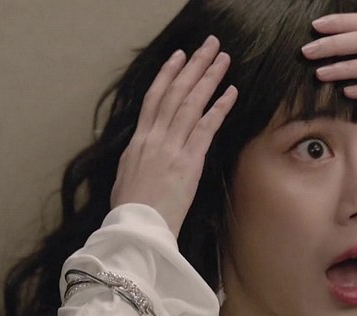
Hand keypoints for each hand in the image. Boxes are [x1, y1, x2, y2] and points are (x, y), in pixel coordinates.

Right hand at [111, 35, 237, 236]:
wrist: (136, 228)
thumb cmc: (131, 211)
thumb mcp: (126, 176)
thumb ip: (137, 157)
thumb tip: (142, 148)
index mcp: (138, 141)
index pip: (154, 98)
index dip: (168, 75)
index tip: (179, 57)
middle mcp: (154, 138)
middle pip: (175, 93)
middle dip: (193, 66)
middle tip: (208, 45)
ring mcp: (171, 147)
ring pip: (191, 104)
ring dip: (209, 79)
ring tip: (222, 59)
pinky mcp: (189, 162)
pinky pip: (206, 128)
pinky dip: (219, 108)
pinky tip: (230, 92)